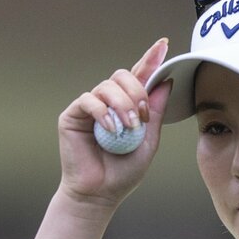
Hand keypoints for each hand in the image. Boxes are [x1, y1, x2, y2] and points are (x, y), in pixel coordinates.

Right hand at [55, 38, 172, 207]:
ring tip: (127, 129)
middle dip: (137, 92)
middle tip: (141, 117)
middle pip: (123, 75)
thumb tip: (166, 82)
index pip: (139, 76)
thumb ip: (155, 112)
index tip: (163, 44)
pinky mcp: (72, 115)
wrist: (99, 194)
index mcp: (127, 106)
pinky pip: (89, 101)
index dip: (150, 59)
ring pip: (107, 86)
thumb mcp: (148, 141)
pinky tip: (111, 129)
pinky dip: (103, 113)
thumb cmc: (122, 172)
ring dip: (122, 105)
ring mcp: (89, 107)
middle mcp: (108, 103)